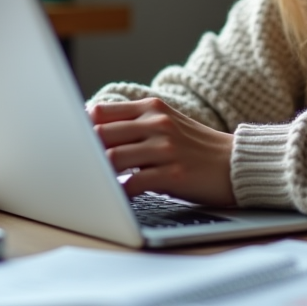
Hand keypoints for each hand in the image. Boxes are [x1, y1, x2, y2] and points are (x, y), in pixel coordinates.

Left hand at [88, 98, 235, 207]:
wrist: (236, 163)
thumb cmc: (196, 148)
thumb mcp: (167, 124)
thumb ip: (134, 124)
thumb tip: (91, 133)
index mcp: (153, 107)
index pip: (100, 111)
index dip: (79, 129)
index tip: (70, 143)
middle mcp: (158, 123)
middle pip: (100, 134)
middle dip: (84, 153)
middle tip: (75, 167)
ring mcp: (165, 148)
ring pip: (112, 159)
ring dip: (99, 174)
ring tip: (93, 184)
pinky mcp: (173, 174)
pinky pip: (132, 185)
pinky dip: (119, 193)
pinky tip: (116, 198)